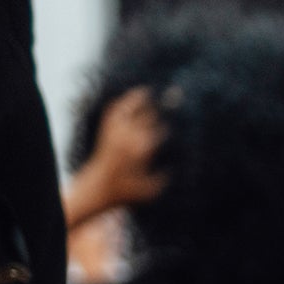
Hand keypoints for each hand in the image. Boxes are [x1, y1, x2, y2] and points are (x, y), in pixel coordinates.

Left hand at [65, 87, 165, 226]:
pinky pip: (116, 110)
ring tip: (150, 92)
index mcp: (141, 150)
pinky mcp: (107, 131)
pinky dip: (125, 102)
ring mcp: (115, 132)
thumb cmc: (127, 191)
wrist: (99, 187)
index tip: (183, 118)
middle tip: (175, 97)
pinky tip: (134, 96)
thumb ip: (164, 177)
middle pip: (148, 116)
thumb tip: (176, 165)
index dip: (173, 123)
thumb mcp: (151, 190)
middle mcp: (127, 137)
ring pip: (130, 109)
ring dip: (141, 100)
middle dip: (162, 107)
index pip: (160, 130)